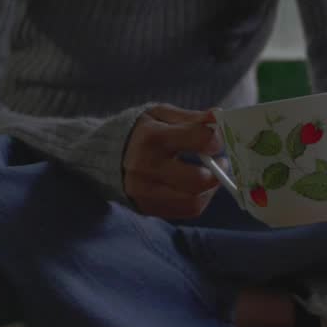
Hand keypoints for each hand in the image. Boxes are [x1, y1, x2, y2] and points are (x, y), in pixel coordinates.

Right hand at [123, 104, 223, 218]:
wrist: (104, 154)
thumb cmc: (141, 131)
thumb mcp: (161, 115)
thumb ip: (191, 118)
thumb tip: (218, 116)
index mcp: (152, 137)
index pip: (197, 139)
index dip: (215, 139)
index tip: (218, 140)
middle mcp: (146, 167)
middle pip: (197, 179)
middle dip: (218, 172)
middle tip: (222, 163)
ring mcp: (145, 191)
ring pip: (194, 201)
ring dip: (210, 190)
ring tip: (211, 176)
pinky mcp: (146, 208)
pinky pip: (185, 211)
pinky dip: (199, 199)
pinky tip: (197, 187)